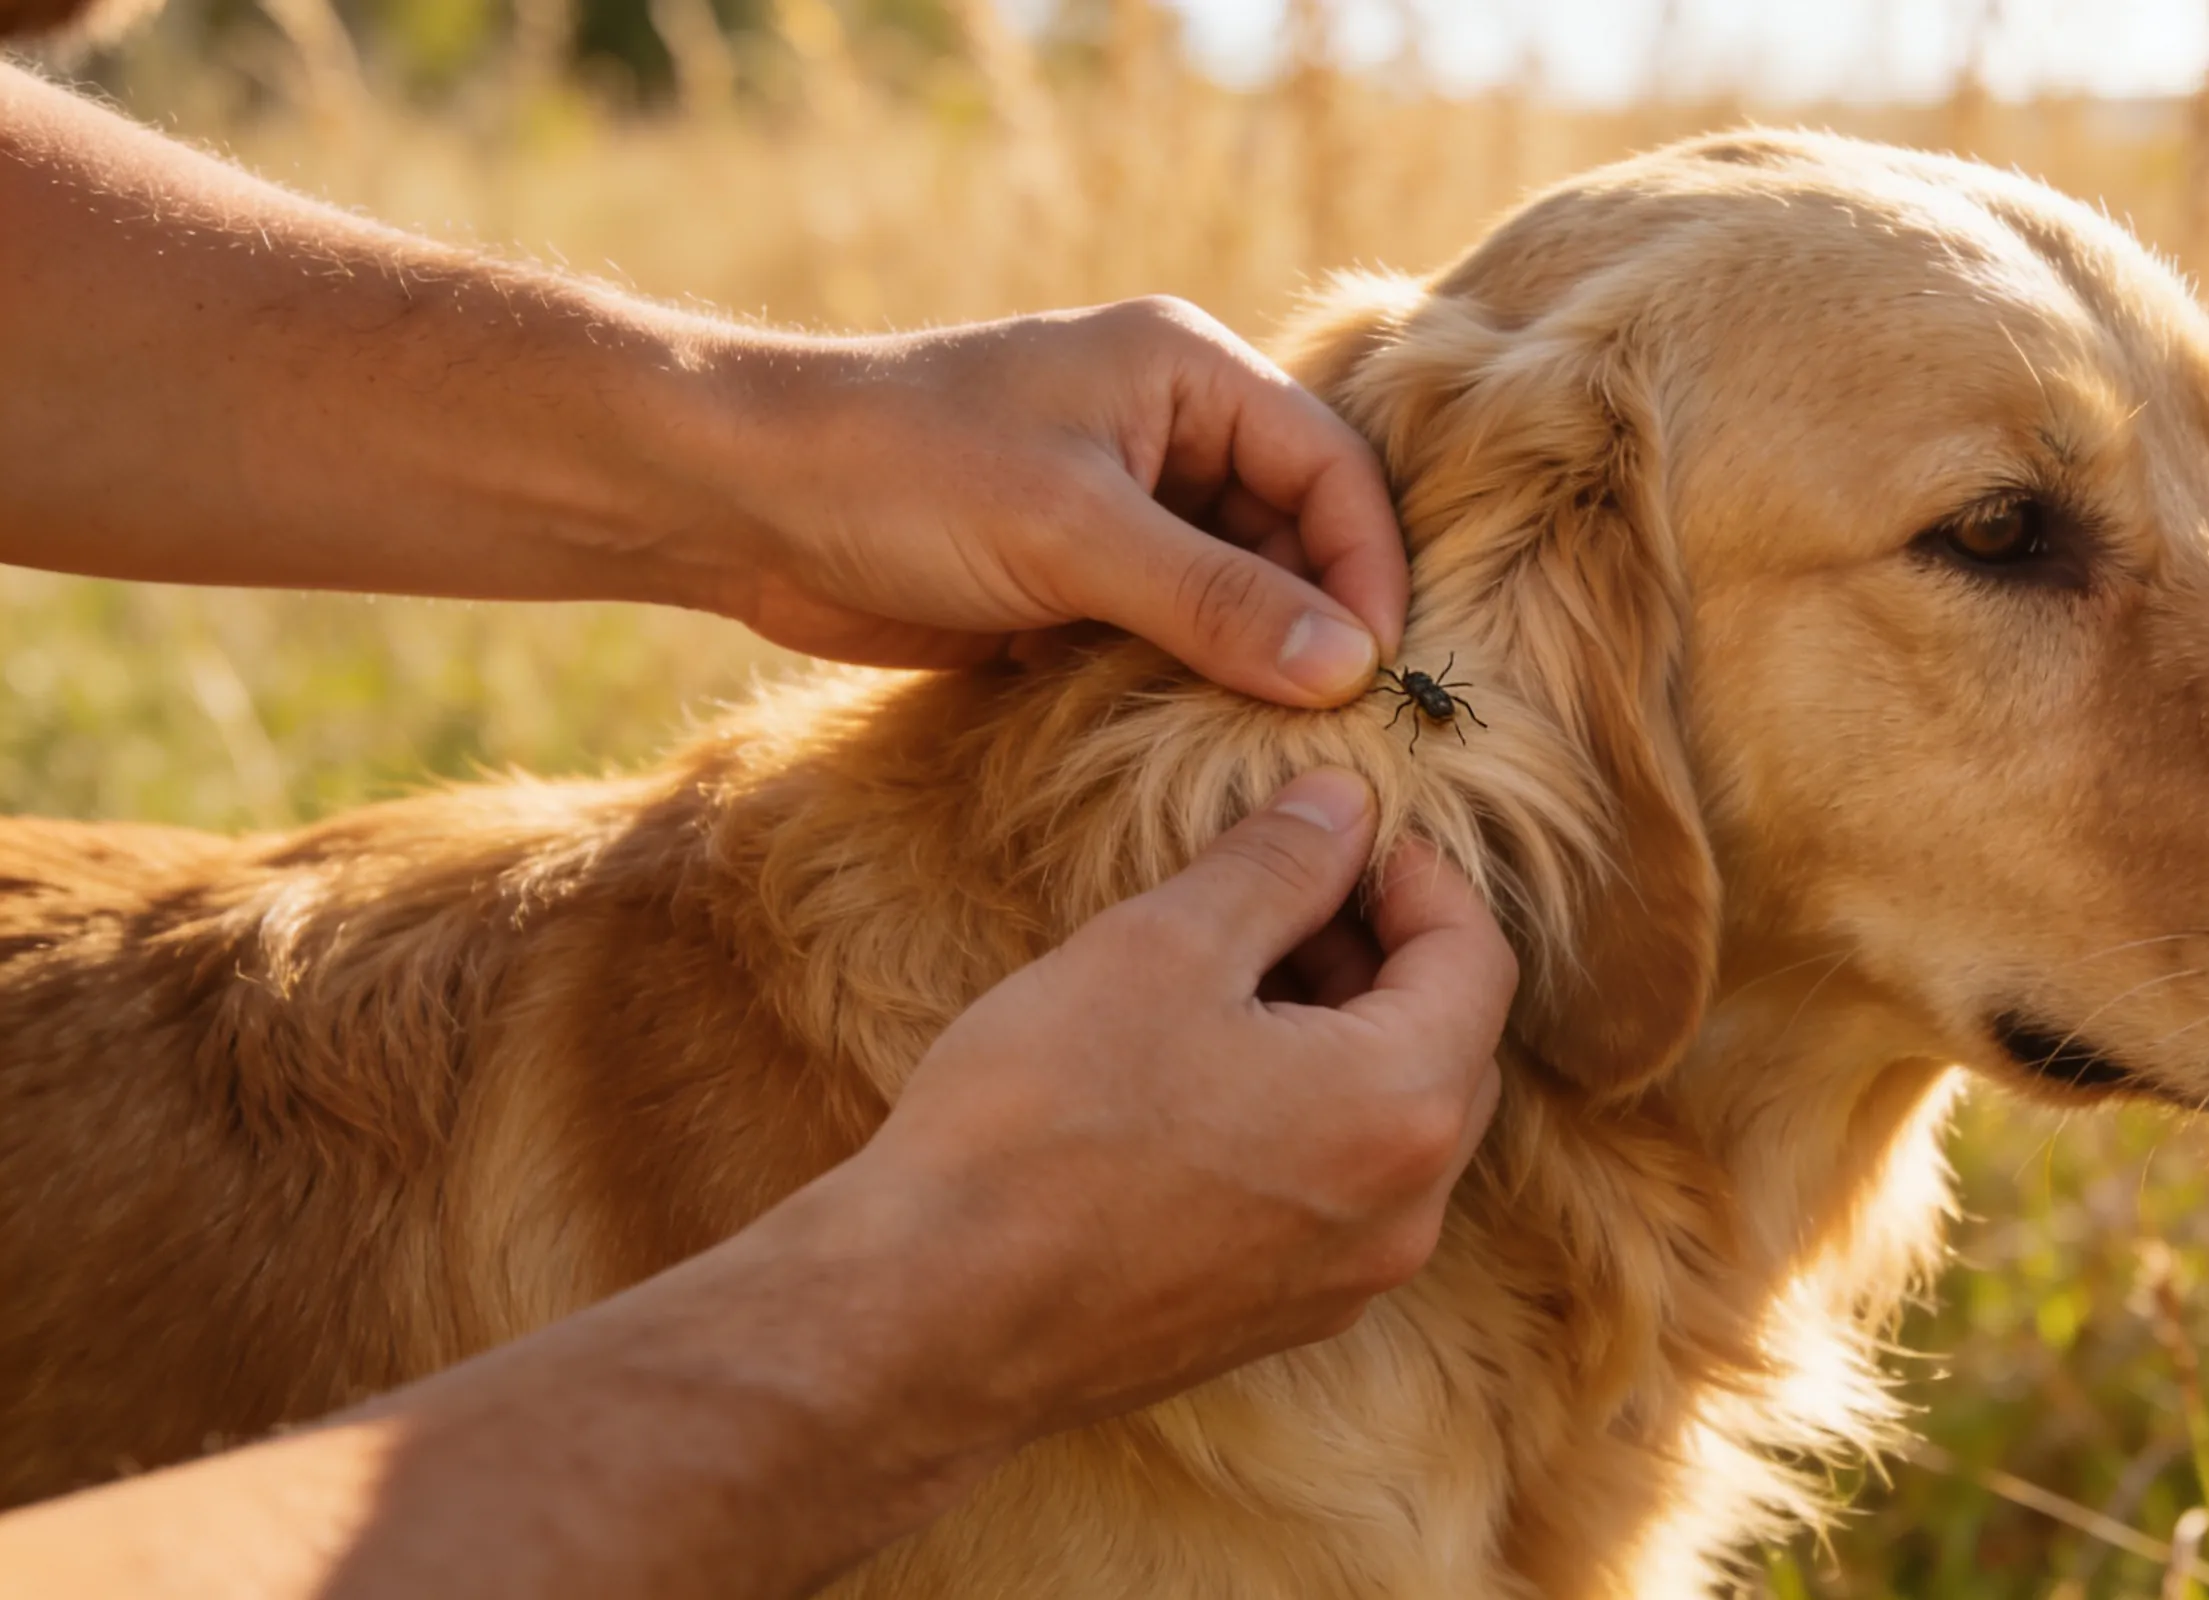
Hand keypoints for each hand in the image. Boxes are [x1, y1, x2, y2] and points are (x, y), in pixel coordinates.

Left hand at [711, 298, 1405, 704]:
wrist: (739, 499)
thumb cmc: (902, 473)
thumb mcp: (1072, 533)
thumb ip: (1215, 600)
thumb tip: (1351, 666)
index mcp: (1190, 372)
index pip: (1332, 467)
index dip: (1368, 566)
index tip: (1379, 671)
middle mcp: (1173, 430)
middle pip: (1298, 533)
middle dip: (1318, 623)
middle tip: (1334, 729)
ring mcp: (1123, 506)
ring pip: (1238, 592)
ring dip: (1253, 664)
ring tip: (1268, 745)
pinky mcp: (1075, 575)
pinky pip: (1170, 632)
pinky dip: (1188, 682)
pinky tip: (1193, 741)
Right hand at [804, 768, 1514, 1446]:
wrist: (929, 1324)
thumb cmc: (1040, 1124)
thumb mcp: (1161, 949)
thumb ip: (1278, 865)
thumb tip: (1350, 801)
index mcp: (1402, 1109)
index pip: (1479, 959)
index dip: (1421, 874)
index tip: (1347, 830)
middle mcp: (1405, 1212)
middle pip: (1453, 1046)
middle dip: (1383, 955)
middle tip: (1282, 897)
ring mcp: (1345, 1280)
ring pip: (1395, 1123)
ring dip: (1343, 1034)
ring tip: (1228, 977)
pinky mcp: (1279, 1318)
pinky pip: (1340, 1192)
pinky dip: (1307, 1114)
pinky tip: (1200, 1077)